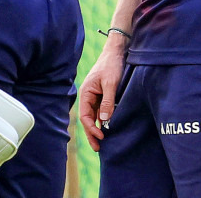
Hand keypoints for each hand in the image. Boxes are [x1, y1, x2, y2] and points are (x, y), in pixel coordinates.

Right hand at [77, 36, 128, 151]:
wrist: (116, 52)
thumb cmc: (111, 65)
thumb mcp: (111, 83)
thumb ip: (108, 101)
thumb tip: (104, 120)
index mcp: (86, 93)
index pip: (85, 115)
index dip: (91, 128)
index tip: (101, 136)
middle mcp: (88, 96)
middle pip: (87, 118)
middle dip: (91, 133)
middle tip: (97, 148)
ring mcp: (95, 96)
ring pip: (93, 116)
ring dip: (96, 128)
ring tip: (101, 143)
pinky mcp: (102, 95)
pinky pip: (100, 111)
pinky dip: (101, 121)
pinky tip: (106, 128)